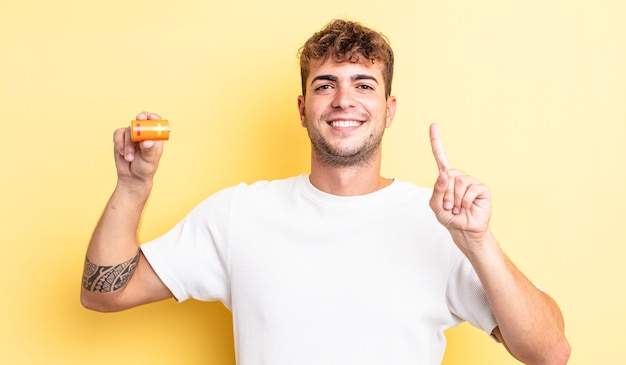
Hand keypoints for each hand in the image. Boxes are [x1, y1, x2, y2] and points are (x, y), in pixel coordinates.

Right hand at [113, 112, 164, 185]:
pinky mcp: (121, 138)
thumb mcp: (149, 160)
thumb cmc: (145, 168)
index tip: (148, 117)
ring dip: (127, 144)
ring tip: (129, 158)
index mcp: (155, 137)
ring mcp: (132, 135)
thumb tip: (147, 141)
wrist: (132, 177)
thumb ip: (148, 150)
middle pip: (140, 121)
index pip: (155, 122)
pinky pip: (118, 134)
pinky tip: (122, 153)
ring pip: (128, 130)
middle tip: (138, 120)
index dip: (152, 117)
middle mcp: (144, 134)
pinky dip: (119, 144)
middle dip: (138, 122)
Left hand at [428, 123, 491, 247]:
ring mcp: (471, 182)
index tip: (433, 125)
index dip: (436, 141)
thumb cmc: (449, 217)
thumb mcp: (436, 206)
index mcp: (446, 178)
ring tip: (458, 208)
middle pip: (448, 175)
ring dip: (455, 200)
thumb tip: (445, 175)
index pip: (440, 156)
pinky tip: (467, 207)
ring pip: (459, 183)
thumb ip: (437, 191)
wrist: (464, 230)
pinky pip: (470, 190)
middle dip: (446, 194)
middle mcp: (459, 177)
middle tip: (450, 206)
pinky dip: (465, 202)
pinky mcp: (482, 189)